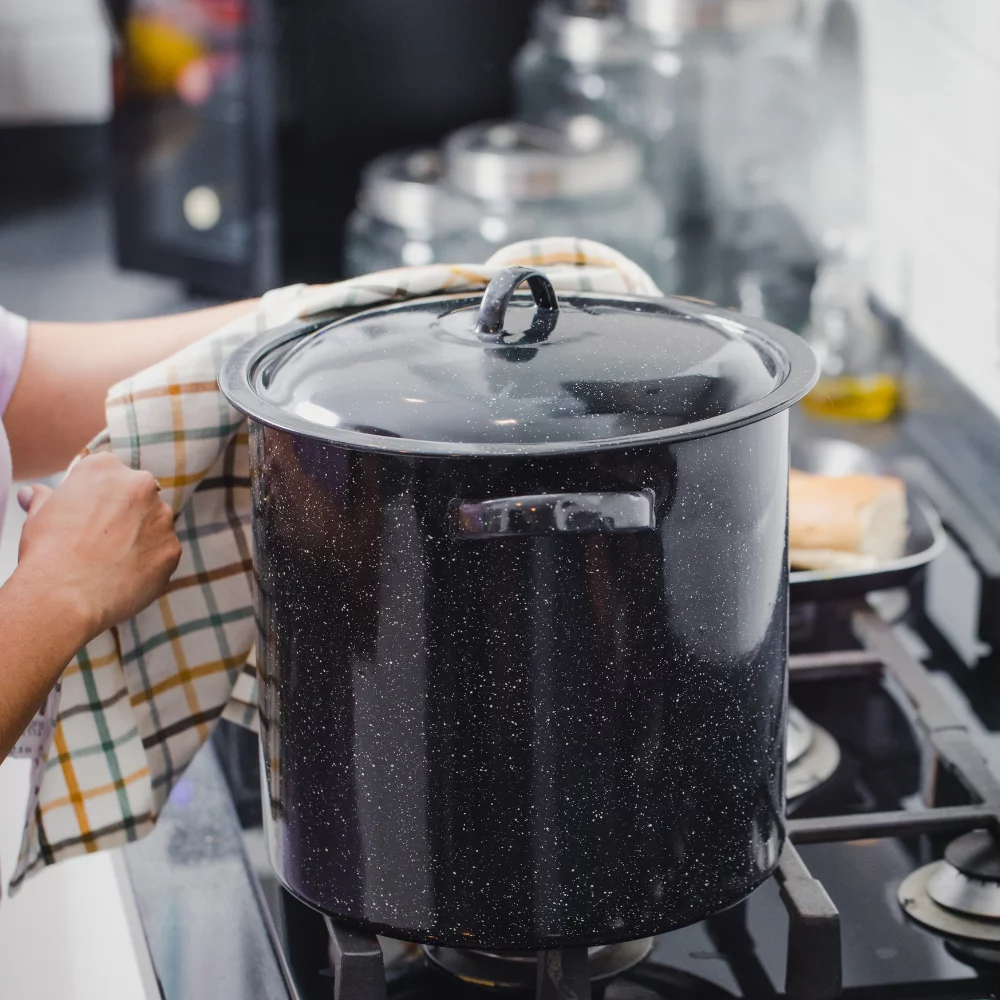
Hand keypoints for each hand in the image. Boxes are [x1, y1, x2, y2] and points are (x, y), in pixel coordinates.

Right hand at [16, 453, 181, 637]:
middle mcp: (140, 485)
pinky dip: (149, 563)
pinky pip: (163, 553)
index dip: (99, 499)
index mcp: (104, 468)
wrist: (65, 595)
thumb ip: (45, 498)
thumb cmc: (48, 552)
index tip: (89, 518)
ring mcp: (162, 517)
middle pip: (138, 497)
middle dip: (125, 515)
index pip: (109, 476)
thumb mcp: (38, 516)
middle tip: (102, 541)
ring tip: (111, 562)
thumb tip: (34, 492)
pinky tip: (126, 576)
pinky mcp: (173, 548)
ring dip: (140, 538)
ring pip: (155, 525)